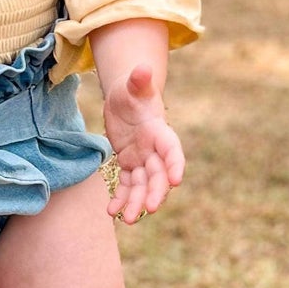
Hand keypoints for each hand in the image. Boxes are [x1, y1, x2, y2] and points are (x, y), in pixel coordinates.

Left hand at [103, 62, 184, 223]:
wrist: (125, 98)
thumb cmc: (132, 89)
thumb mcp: (133, 84)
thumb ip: (139, 80)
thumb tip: (143, 68)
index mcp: (160, 131)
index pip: (172, 150)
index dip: (175, 164)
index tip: (177, 180)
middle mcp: (154, 150)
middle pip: (158, 174)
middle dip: (155, 191)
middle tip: (150, 207)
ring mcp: (142, 159)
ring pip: (142, 185)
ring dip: (137, 202)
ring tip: (128, 219)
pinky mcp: (128, 165)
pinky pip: (125, 185)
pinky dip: (120, 198)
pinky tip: (111, 211)